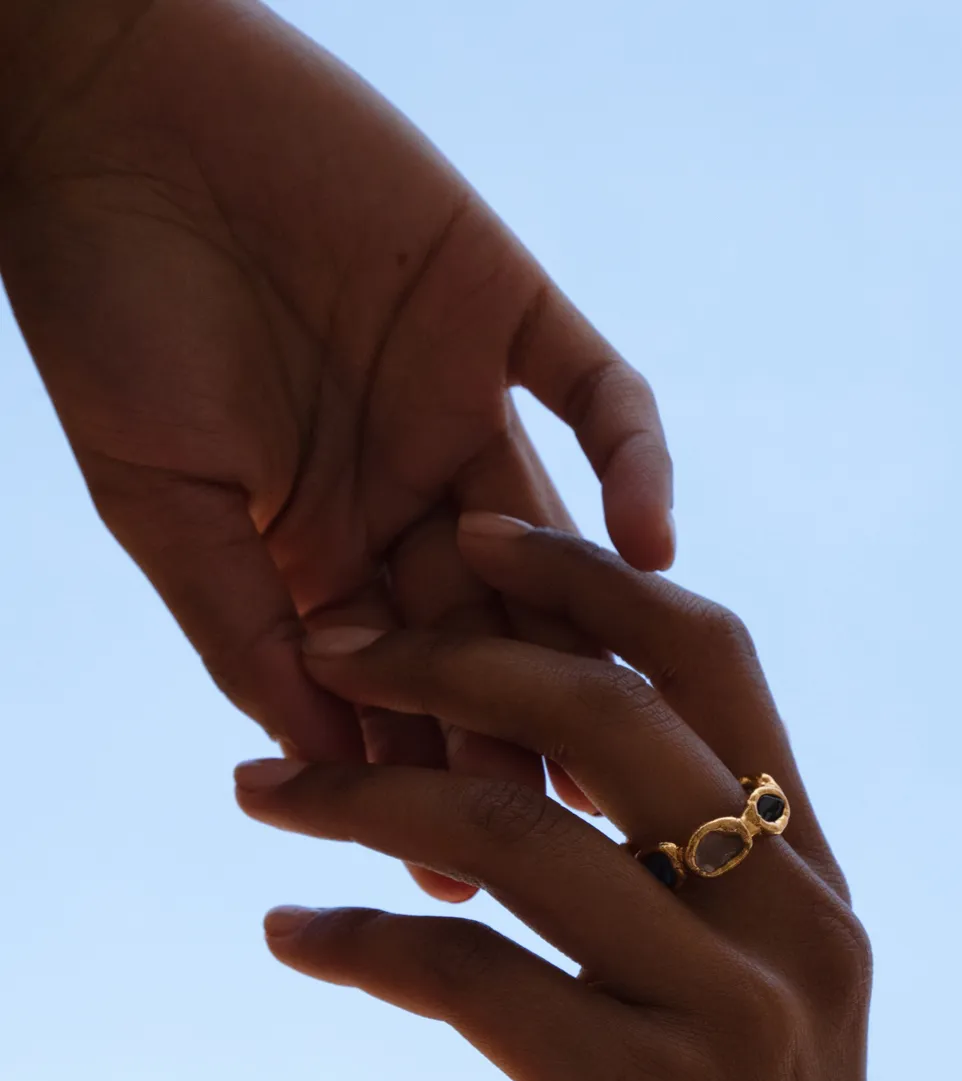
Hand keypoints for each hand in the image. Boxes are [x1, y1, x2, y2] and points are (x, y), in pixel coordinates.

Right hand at [0, 0, 670, 772]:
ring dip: (589, 630)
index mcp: (323, 548)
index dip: (424, 772)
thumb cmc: (107, 316)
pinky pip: (596, 388)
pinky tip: (647, 541)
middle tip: (572, 827)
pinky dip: (633, 457)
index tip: (461, 871)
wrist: (113, 121)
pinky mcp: (505, 303)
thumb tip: (318, 771)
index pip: (394, 683)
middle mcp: (406, 493)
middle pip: (487, 631)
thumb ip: (245, 635)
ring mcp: (462, 402)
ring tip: (632, 727)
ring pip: (554, 537)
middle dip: (518, 729)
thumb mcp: (160, 510)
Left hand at [233, 522, 918, 1080]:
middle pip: (606, 707)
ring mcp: (728, 1014)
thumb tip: (558, 803)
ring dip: (359, 795)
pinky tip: (292, 937)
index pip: (714, 661)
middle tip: (330, 648)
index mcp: (816, 888)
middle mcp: (792, 927)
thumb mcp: (751, 1034)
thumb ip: (693, 908)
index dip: (590, 578)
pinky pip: (463, 972)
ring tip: (259, 790)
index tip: (475, 543)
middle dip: (449, 654)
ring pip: (512, 829)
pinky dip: (356, 942)